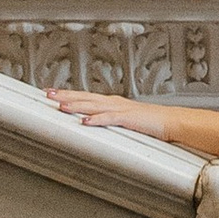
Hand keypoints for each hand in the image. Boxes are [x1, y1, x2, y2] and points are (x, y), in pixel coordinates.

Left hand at [47, 88, 168, 136]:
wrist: (170, 121)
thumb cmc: (149, 122)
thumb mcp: (124, 120)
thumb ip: (107, 121)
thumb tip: (91, 125)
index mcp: (111, 103)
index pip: (85, 96)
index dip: (68, 94)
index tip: (51, 92)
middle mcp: (113, 103)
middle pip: (85, 97)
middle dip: (66, 95)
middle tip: (48, 94)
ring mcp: (121, 109)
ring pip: (94, 106)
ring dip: (77, 105)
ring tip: (61, 105)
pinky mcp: (129, 118)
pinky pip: (110, 119)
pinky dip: (97, 119)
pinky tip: (86, 121)